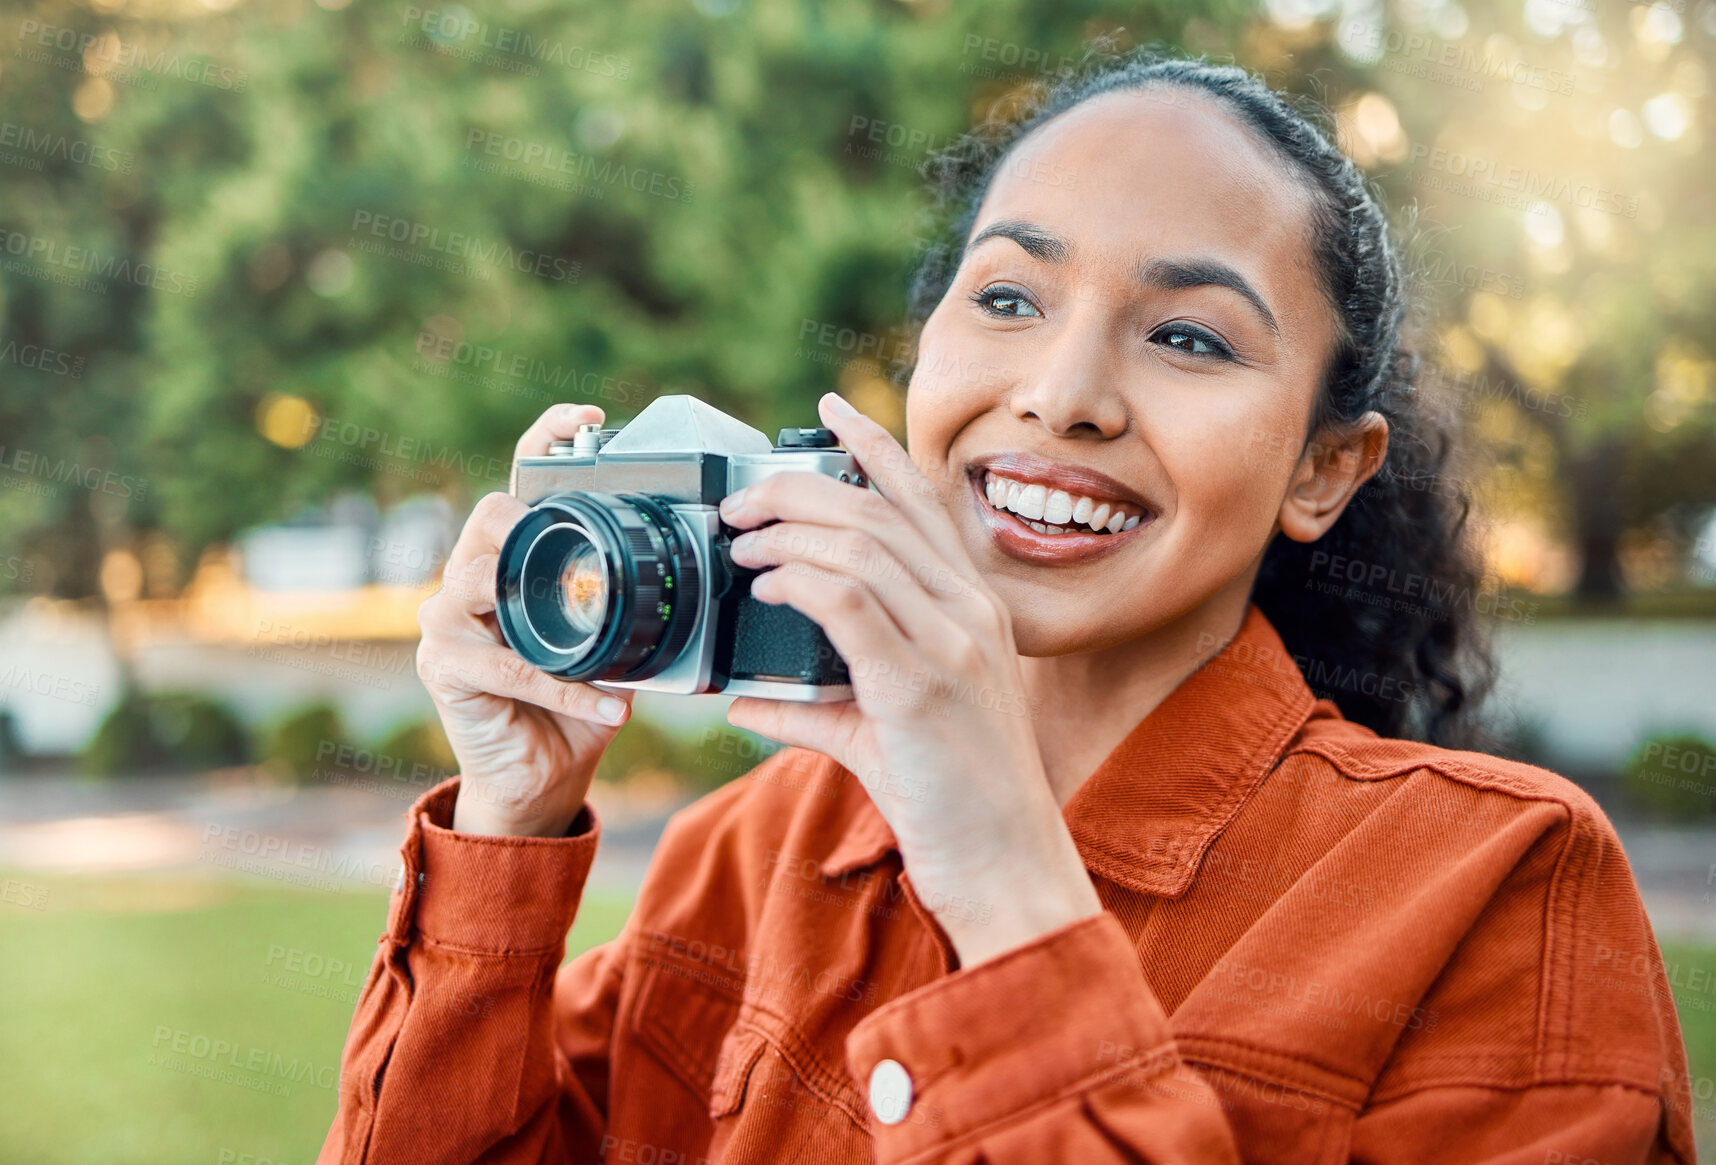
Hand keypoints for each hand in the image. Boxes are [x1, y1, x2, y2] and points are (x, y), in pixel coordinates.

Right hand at [416, 403, 634, 837]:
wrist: (542, 777)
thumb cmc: (576, 705)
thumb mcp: (613, 647)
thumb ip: (631, 608)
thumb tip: (691, 579)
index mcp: (513, 559)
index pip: (518, 481)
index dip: (546, 439)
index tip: (588, 420)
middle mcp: (469, 578)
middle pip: (490, 517)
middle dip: (534, 528)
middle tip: (585, 564)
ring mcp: (446, 620)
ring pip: (481, 580)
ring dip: (549, 615)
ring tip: (601, 650)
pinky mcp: (443, 666)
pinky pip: (509, 664)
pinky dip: (567, 689)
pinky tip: (611, 704)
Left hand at [721, 393, 1102, 965]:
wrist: (1008, 867)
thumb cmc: (955, 802)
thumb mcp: (883, 736)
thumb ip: (816, 706)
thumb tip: (744, 696)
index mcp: (973, 609)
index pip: (922, 501)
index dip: (874, 447)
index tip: (828, 411)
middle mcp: (971, 612)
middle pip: (878, 510)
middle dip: (798, 488)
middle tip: (741, 502)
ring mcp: (952, 645)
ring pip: (862, 544)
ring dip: (787, 530)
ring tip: (739, 541)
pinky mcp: (921, 685)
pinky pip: (850, 603)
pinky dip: (798, 580)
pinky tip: (764, 584)